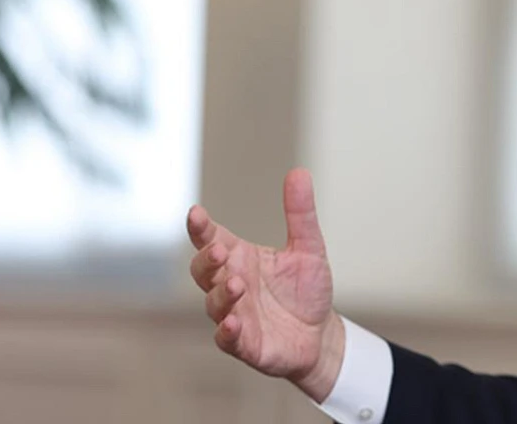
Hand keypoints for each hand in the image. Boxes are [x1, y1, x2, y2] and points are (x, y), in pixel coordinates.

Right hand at [187, 168, 344, 401]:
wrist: (320, 333)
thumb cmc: (306, 289)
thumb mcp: (309, 247)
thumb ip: (300, 213)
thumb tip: (298, 172)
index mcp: (241, 257)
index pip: (212, 238)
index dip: (201, 227)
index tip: (196, 213)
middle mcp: (231, 283)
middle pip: (202, 270)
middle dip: (206, 260)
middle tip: (219, 250)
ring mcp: (234, 314)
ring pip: (213, 303)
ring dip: (221, 294)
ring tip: (236, 283)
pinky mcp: (245, 343)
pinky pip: (228, 339)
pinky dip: (227, 331)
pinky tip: (233, 323)